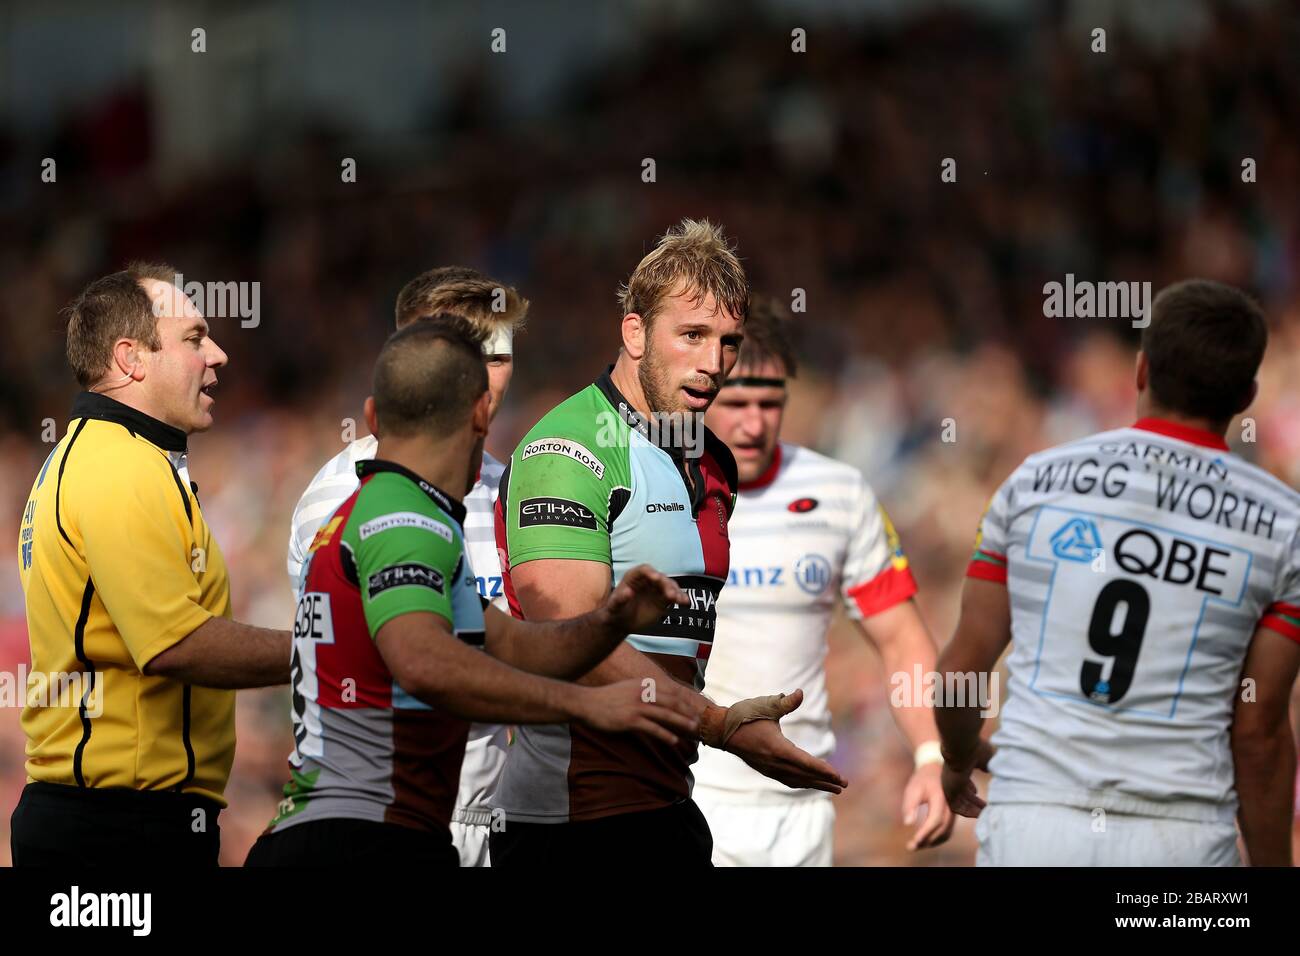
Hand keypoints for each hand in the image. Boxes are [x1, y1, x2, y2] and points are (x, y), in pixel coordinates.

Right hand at [571, 677, 699, 745]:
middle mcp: (642, 692)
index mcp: (642, 684)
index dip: (684, 701)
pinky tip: (675, 741)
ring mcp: (637, 706)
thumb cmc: (605, 698)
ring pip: (666, 714)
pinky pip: (653, 728)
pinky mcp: (630, 720)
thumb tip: (654, 696)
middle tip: (699, 720)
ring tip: (693, 729)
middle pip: (672, 702)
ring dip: (682, 722)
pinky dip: (666, 735)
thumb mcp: (626, 688)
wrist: (586, 703)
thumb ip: (640, 690)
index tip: (694, 708)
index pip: (670, 691)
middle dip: (687, 711)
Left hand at [603, 565, 687, 635]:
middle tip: (670, 595)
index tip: (656, 578)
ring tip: (680, 600)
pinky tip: (686, 603)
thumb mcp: (613, 607)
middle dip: (666, 585)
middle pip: (660, 578)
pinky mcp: (664, 599)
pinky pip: (674, 597)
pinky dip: (680, 599)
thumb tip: (628, 592)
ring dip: (676, 592)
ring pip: (669, 586)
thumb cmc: (615, 611)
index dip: (651, 572)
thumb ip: (619, 599)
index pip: (644, 570)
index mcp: (634, 577)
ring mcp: (657, 589)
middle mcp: (648, 580)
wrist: (622, 622)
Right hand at [723, 689, 847, 793]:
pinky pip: (787, 780)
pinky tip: (808, 783)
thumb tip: (800, 693)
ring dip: (815, 784)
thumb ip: (786, 702)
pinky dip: (801, 783)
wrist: (722, 730)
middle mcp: (774, 762)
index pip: (806, 763)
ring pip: (797, 780)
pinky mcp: (765, 769)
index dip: (824, 771)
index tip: (839, 777)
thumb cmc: (745, 716)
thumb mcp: (767, 706)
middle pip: (804, 776)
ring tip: (832, 788)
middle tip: (843, 785)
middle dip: (825, 781)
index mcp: (777, 748)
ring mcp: (769, 768)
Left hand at [901, 762, 954, 849]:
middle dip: (927, 840)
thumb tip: (907, 824)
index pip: (935, 819)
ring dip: (933, 841)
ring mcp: (954, 811)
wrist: (936, 769)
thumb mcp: (912, 788)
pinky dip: (938, 838)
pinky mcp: (954, 815)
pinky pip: (948, 830)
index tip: (913, 841)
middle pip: (942, 829)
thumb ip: (910, 805)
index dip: (925, 832)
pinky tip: (926, 840)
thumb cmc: (922, 779)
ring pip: (946, 832)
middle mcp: (951, 806)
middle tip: (911, 847)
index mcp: (940, 797)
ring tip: (917, 845)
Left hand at [941, 740, 993, 817]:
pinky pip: (956, 807)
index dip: (970, 788)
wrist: (962, 747)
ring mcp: (949, 784)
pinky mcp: (948, 791)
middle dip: (974, 802)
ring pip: (960, 802)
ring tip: (986, 813)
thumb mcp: (986, 758)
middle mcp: (952, 777)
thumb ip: (988, 766)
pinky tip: (979, 814)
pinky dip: (967, 812)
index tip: (977, 792)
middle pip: (962, 793)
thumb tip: (995, 770)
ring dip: (973, 809)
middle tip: (987, 808)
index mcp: (958, 767)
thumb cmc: (976, 749)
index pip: (962, 781)